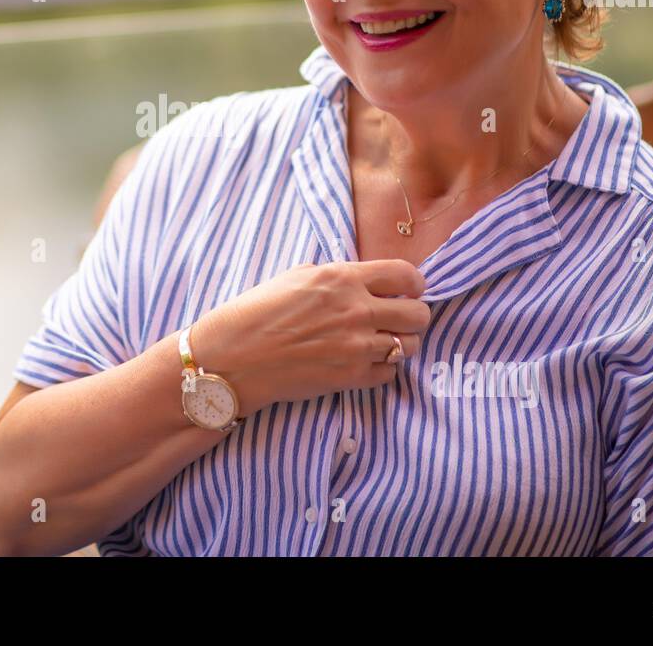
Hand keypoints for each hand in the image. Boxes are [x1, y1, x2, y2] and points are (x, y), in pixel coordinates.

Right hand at [189, 259, 430, 416]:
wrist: (233, 358)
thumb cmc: (256, 313)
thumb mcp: (295, 277)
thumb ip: (335, 276)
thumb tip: (362, 281)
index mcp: (342, 278)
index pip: (406, 274)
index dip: (414, 283)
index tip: (409, 290)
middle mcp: (356, 310)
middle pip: (419, 314)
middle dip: (413, 316)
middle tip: (399, 320)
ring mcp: (356, 347)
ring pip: (410, 346)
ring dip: (401, 344)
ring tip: (382, 343)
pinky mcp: (351, 378)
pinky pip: (390, 373)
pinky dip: (383, 368)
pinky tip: (364, 362)